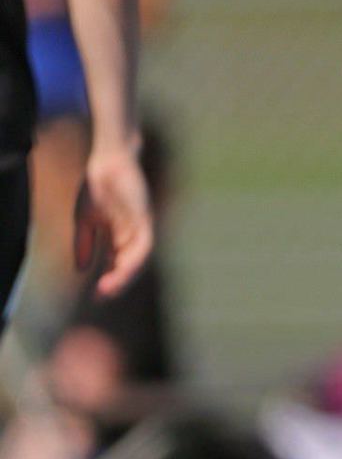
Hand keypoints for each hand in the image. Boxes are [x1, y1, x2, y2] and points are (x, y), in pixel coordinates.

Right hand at [74, 146, 152, 297]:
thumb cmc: (96, 187)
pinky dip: (134, 260)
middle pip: (130, 266)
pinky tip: (120, 270)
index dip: (109, 281)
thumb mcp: (84, 220)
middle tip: (102, 297)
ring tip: (108, 289)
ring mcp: (141, 227)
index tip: (96, 296)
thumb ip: (84, 244)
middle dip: (117, 283)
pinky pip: (144, 245)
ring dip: (125, 276)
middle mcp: (133, 235)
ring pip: (138, 260)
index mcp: (120, 236)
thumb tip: (80, 269)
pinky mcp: (145, 219)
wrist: (106, 161)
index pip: (118, 265)